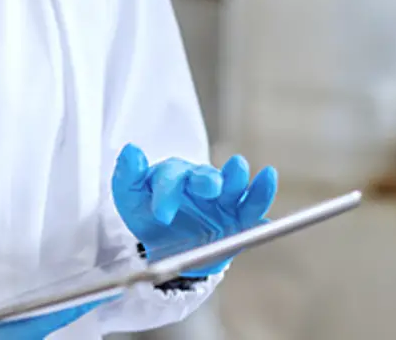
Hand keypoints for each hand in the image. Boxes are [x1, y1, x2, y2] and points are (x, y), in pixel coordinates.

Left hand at [110, 144, 276, 276]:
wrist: (167, 244)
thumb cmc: (148, 212)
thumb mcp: (130, 197)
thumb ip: (128, 175)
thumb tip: (130, 150)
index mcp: (174, 175)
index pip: (171, 178)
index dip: (166, 194)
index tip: (160, 215)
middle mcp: (200, 182)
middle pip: (205, 176)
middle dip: (207, 180)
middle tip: (209, 186)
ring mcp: (221, 198)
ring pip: (232, 186)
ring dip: (236, 178)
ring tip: (239, 169)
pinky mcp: (238, 216)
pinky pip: (252, 205)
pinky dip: (261, 194)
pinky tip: (267, 184)